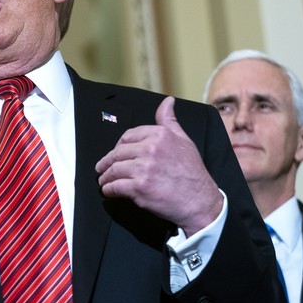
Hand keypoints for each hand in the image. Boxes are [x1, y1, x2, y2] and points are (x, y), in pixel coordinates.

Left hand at [95, 96, 222, 236]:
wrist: (200, 200)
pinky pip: (115, 186)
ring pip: (114, 169)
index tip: (115, 152)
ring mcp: (144, 169)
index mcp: (159, 135)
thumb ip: (170, 121)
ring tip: (104, 180)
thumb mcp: (184, 140)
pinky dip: (109, 190)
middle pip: (118, 153)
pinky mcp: (139, 187)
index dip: (118, 145)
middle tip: (102, 168)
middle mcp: (150, 149)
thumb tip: (168, 102)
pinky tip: (109, 191)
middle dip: (107, 162)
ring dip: (106, 176)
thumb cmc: (192, 172)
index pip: (128, 136)